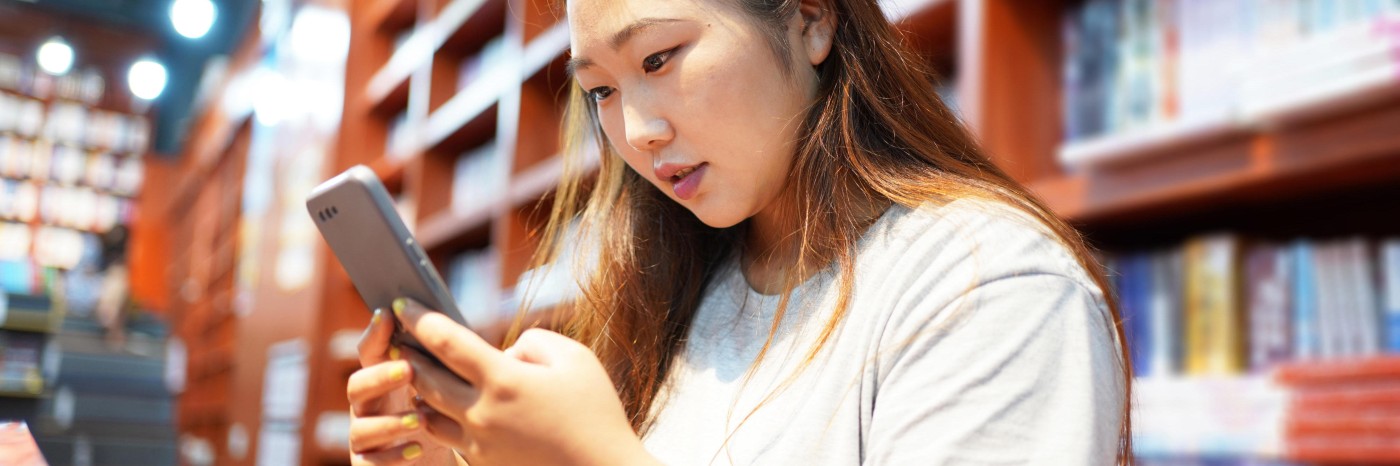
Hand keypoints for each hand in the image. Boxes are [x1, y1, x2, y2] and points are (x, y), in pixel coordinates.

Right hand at [347, 307, 459, 463]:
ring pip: (360, 427)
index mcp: (383, 381)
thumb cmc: (445, 419)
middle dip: (380, 376)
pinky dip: (393, 455)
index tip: (387, 314)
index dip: (374, 334)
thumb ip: (443, 366)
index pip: (370, 353)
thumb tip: (464, 334)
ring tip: (418, 419)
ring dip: (389, 422)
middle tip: (408, 369)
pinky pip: (370, 463)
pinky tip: (417, 449)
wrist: (438, 462)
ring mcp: (364, 438)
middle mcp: (368, 407)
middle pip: (357, 386)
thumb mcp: (446, 390)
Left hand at [393, 298, 659, 465]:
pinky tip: (441, 406)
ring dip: (418, 390)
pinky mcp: (483, 464)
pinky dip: (437, 418)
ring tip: (417, 371)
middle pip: (424, 378)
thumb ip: (533, 342)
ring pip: (426, 412)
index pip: (446, 342)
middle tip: (396, 335)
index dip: (419, 318)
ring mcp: (479, 444)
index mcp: (504, 380)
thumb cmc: (595, 411)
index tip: (402, 303)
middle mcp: (482, 414)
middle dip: (407, 353)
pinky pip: (446, 438)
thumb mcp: (575, 358)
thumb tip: (504, 352)